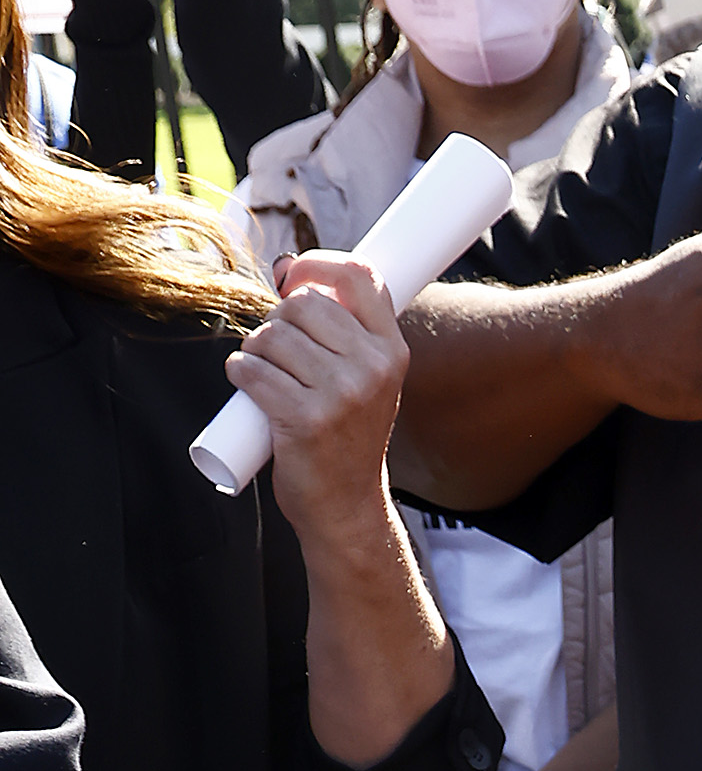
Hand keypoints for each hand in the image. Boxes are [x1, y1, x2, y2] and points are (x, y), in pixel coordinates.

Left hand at [228, 251, 407, 543]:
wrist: (345, 506)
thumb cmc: (346, 437)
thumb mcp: (367, 380)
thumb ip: (343, 329)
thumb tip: (289, 269)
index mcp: (392, 352)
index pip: (360, 276)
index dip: (318, 264)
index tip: (293, 277)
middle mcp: (372, 370)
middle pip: (302, 304)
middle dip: (277, 322)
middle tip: (279, 355)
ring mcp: (341, 395)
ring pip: (270, 336)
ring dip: (255, 351)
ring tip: (268, 377)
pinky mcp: (305, 420)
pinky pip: (251, 370)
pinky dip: (240, 374)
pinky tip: (250, 390)